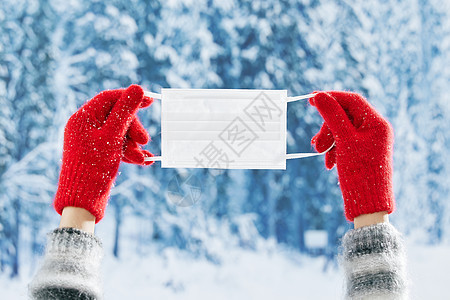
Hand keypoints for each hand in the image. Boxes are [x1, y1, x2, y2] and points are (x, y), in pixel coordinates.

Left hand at [54, 84, 153, 222]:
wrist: (82, 200)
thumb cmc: (94, 166)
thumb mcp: (114, 136)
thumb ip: (126, 111)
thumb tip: (138, 88)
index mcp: (83, 118)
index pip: (109, 98)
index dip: (130, 97)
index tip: (150, 101)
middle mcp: (85, 127)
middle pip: (116, 117)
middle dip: (133, 129)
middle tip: (145, 141)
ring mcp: (91, 141)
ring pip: (119, 134)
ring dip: (133, 145)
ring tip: (142, 159)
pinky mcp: (97, 155)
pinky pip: (116, 147)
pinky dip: (129, 153)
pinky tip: (145, 161)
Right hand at [310, 91, 394, 220]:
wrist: (368, 203)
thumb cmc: (359, 171)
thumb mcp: (343, 140)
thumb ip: (331, 115)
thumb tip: (318, 95)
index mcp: (376, 123)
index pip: (352, 100)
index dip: (331, 97)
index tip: (311, 98)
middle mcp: (375, 129)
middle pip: (345, 116)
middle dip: (327, 128)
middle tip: (316, 144)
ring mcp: (369, 141)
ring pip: (342, 130)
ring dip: (328, 140)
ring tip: (320, 153)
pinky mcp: (362, 152)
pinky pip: (344, 143)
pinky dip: (333, 149)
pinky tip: (329, 163)